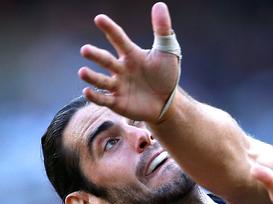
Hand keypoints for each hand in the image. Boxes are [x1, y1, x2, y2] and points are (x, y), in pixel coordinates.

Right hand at [78, 2, 179, 122]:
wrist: (167, 102)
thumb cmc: (165, 75)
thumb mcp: (167, 52)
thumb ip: (162, 30)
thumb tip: (160, 5)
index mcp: (131, 54)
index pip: (118, 39)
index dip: (109, 29)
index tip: (99, 18)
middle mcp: (120, 69)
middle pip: (105, 60)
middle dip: (95, 55)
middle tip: (85, 50)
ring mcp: (118, 86)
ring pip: (101, 80)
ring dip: (91, 77)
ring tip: (82, 72)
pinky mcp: (117, 102)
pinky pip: (104, 99)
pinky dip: (95, 96)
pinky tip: (87, 91)